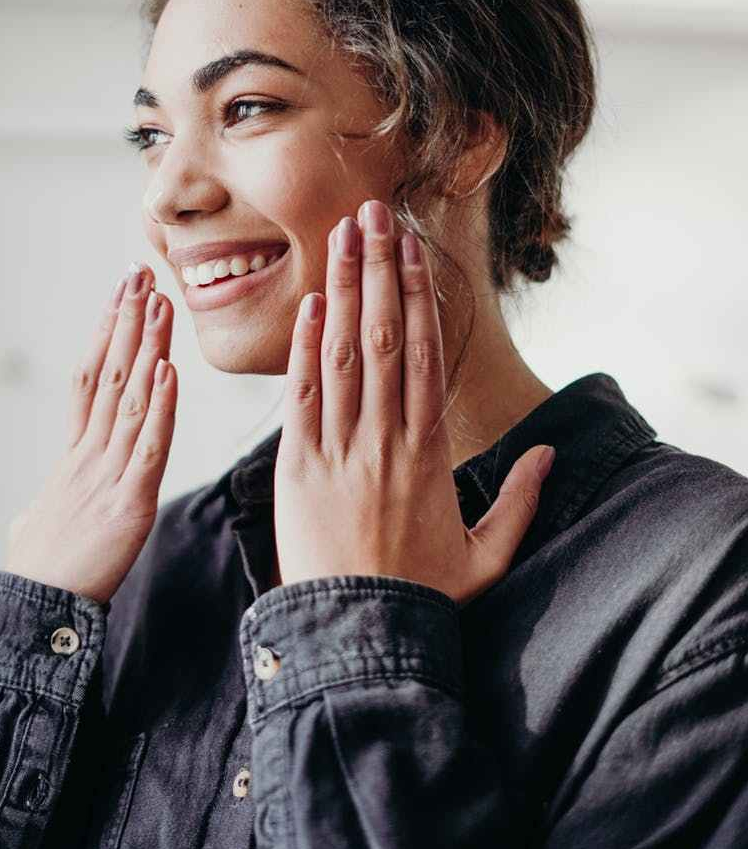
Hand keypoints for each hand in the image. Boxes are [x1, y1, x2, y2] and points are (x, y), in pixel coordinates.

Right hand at [5, 262, 177, 604]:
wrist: (35, 612)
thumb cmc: (39, 570)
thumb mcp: (35, 527)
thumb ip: (42, 508)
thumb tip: (30, 513)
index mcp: (73, 456)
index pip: (89, 381)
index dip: (105, 336)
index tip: (118, 298)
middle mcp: (89, 454)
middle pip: (110, 375)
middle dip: (127, 323)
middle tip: (141, 276)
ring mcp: (107, 475)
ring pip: (131, 399)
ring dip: (148, 348)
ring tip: (160, 303)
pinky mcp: (129, 503)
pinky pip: (149, 447)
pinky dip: (162, 407)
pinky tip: (170, 371)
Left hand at [273, 199, 554, 604]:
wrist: (360, 635)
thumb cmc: (422, 594)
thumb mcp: (486, 554)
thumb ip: (519, 502)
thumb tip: (549, 454)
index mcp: (430, 451)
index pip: (425, 355)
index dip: (417, 296)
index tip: (412, 249)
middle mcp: (388, 438)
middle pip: (385, 337)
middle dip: (378, 270)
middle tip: (373, 213)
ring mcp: (342, 449)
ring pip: (346, 355)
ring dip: (343, 290)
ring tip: (342, 237)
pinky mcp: (299, 467)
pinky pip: (304, 398)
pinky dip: (307, 349)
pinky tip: (311, 304)